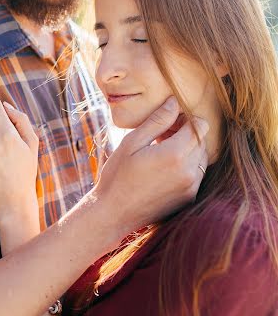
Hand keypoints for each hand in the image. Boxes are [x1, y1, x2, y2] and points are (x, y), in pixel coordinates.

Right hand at [94, 96, 208, 236]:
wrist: (113, 214)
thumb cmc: (117, 175)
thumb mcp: (132, 142)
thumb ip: (157, 121)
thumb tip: (175, 101)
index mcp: (175, 155)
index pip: (198, 126)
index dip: (185, 118)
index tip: (167, 121)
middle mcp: (189, 172)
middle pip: (202, 140)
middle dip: (186, 132)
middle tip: (161, 134)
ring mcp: (191, 187)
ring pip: (202, 157)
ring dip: (188, 148)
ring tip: (162, 149)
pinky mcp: (189, 198)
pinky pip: (197, 173)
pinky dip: (187, 164)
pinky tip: (164, 165)